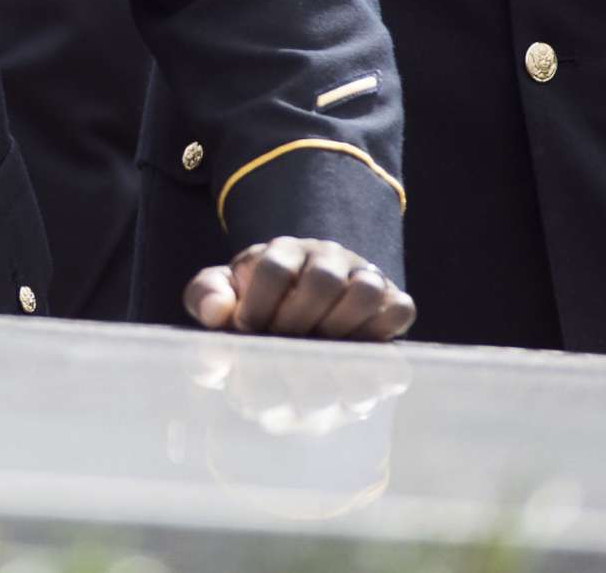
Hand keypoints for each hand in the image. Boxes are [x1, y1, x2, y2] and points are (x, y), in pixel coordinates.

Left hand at [184, 238, 415, 341]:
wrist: (302, 301)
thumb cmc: (256, 301)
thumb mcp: (224, 294)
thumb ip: (206, 296)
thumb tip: (218, 311)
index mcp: (282, 250)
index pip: (274, 268)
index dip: (257, 307)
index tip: (246, 333)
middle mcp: (328, 256)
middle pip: (322, 280)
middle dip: (297, 322)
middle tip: (282, 346)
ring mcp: (363, 275)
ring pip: (366, 290)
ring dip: (339, 328)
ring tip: (316, 351)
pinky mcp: (392, 300)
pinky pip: (400, 309)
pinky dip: (379, 333)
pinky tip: (351, 355)